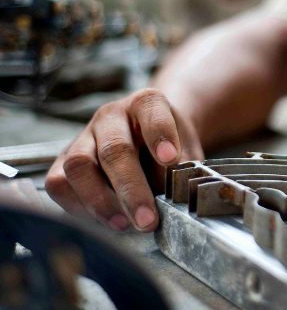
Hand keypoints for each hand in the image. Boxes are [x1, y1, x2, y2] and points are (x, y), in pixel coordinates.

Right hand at [46, 88, 203, 231]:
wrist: (152, 140)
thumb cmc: (170, 147)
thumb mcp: (186, 151)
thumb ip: (181, 170)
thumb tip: (172, 198)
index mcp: (146, 104)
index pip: (151, 111)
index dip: (160, 134)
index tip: (171, 158)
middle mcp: (111, 116)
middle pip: (113, 148)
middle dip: (130, 189)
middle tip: (147, 219)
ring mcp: (84, 136)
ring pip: (78, 165)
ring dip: (101, 202)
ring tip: (124, 225)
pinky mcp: (63, 161)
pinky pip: (59, 183)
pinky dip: (79, 207)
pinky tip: (105, 220)